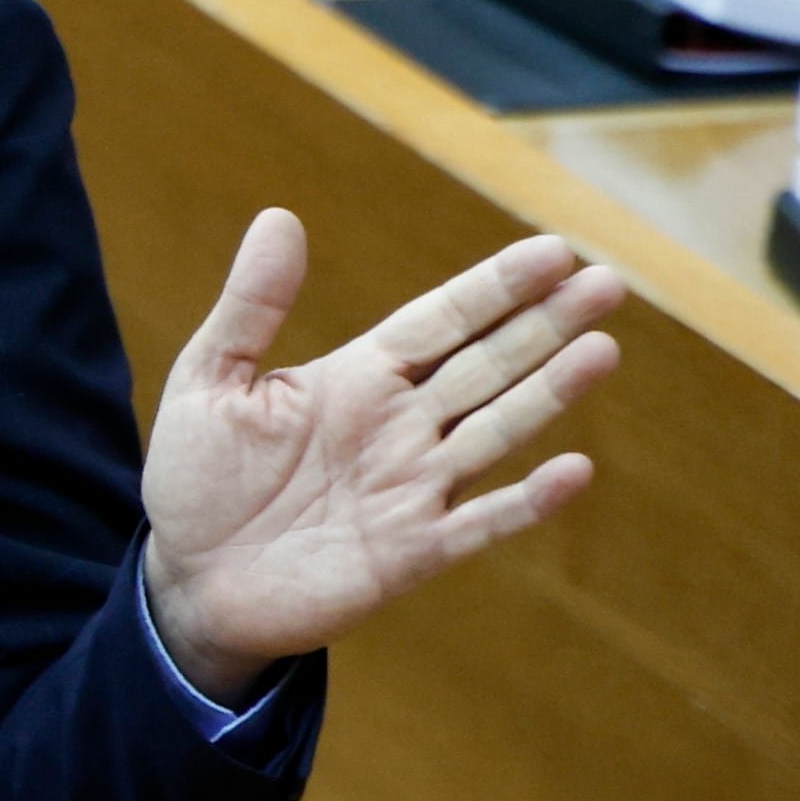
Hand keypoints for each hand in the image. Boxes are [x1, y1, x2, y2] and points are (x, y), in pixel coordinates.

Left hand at [140, 210, 625, 702]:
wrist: (190, 583)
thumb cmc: (198, 480)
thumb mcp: (209, 381)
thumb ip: (250, 306)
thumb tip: (279, 216)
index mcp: (355, 379)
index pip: (440, 321)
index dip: (495, 288)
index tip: (554, 252)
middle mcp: (397, 426)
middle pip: (486, 364)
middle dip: (545, 324)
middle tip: (609, 282)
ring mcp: (411, 488)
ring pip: (495, 430)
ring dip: (549, 393)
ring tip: (603, 349)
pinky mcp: (411, 552)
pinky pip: (481, 523)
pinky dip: (527, 501)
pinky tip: (574, 469)